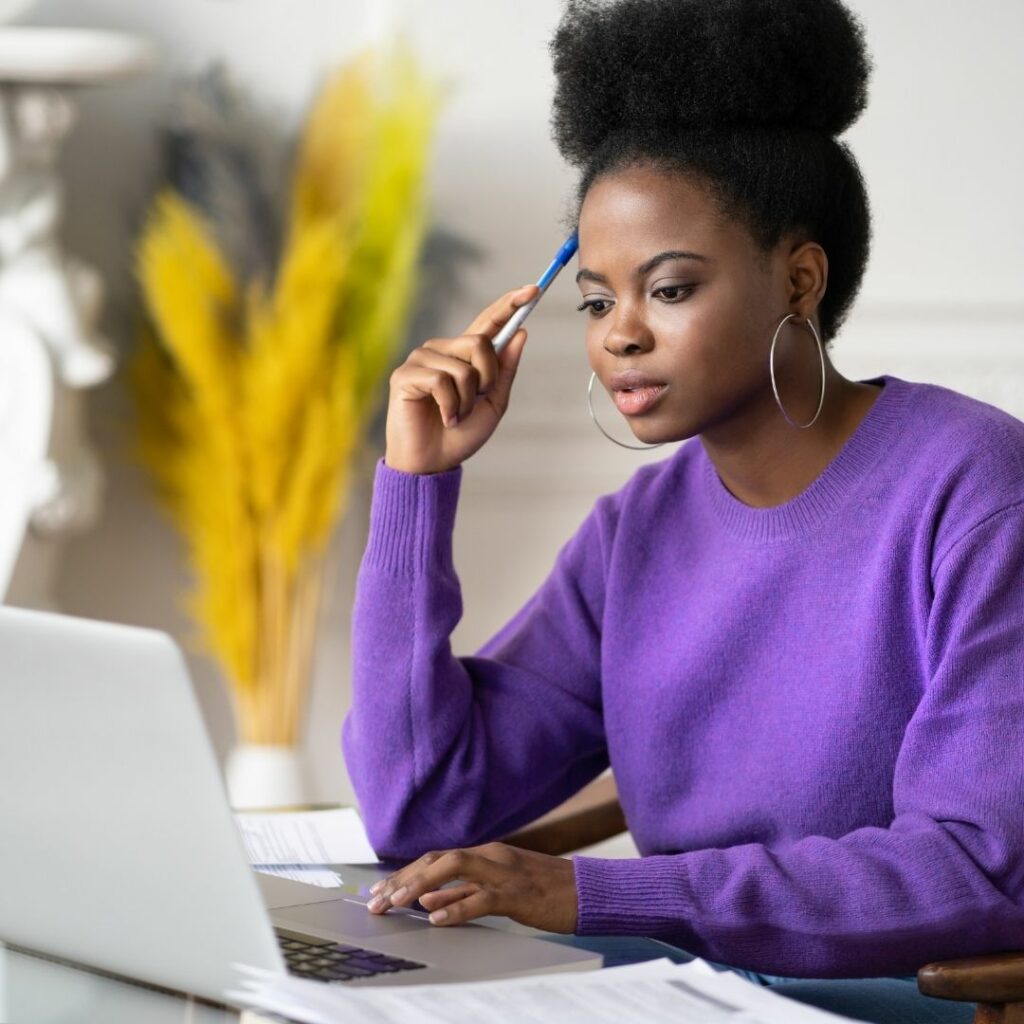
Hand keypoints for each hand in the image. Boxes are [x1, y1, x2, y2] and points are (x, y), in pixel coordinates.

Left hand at [365, 842, 577, 932]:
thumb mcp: (500, 889)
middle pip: (437, 859)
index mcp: (487, 853)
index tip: (380, 891)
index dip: (405, 873)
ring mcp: (504, 872)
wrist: (587, 891)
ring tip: (395, 904)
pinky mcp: (518, 894)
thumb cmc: (545, 892)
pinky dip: (456, 907)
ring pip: (454, 869)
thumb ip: (465, 892)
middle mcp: (491, 856)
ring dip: (420, 885)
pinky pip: (482, 898)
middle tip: (377, 901)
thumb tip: (428, 902)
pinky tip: (436, 918)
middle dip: (403, 878)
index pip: (436, 858)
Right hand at [383, 284, 539, 474]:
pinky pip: (441, 381)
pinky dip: (451, 407)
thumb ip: (505, 370)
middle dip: (488, 377)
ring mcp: (422, 359)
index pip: (488, 321)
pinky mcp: (405, 375)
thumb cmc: (461, 434)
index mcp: (464, 355)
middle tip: (476, 402)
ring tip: (455, 416)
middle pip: (479, 341)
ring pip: (463, 366)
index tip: (533, 289)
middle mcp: (442, 350)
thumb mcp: (494, 403)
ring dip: (467, 400)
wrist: (433, 463)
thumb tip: (521, 332)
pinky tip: (444, 418)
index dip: (509, 304)